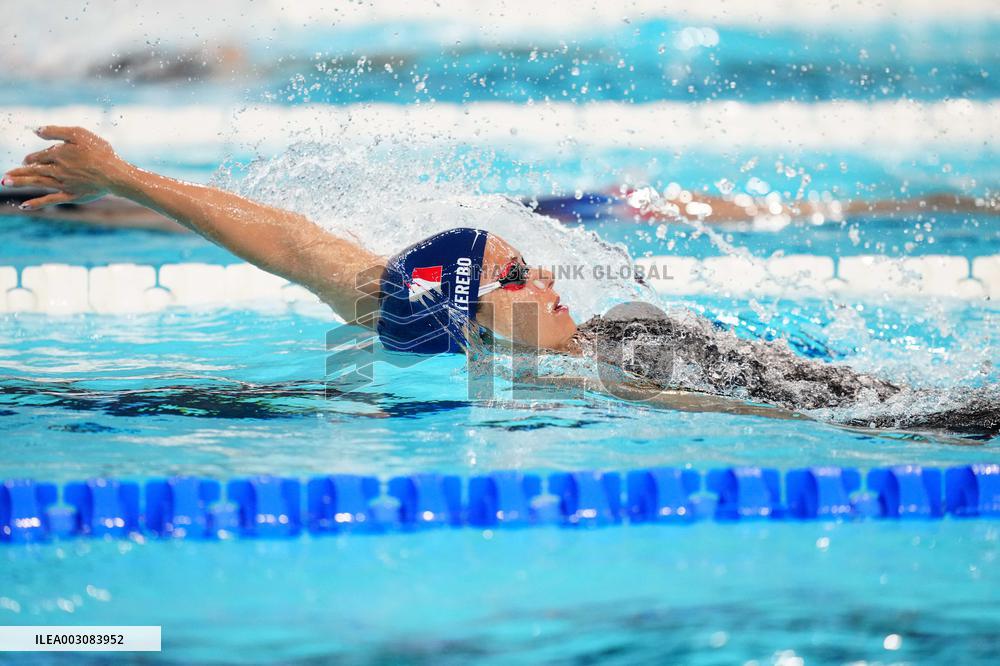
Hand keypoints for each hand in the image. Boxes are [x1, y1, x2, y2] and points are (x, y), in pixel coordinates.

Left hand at [2, 126, 127, 209]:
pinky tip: (24, 206)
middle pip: (33, 170)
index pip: (39, 156)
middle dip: (19, 172)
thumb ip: (56, 131)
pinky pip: (49, 200)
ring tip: (4, 182)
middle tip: (6, 175)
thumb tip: (36, 130)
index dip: (32, 157)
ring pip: (36, 183)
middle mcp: (56, 170)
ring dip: (19, 182)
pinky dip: (36, 203)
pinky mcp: (70, 196)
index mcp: (58, 154)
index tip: (28, 160)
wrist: (115, 175)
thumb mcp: (79, 134)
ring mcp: (62, 184)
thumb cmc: (100, 152)